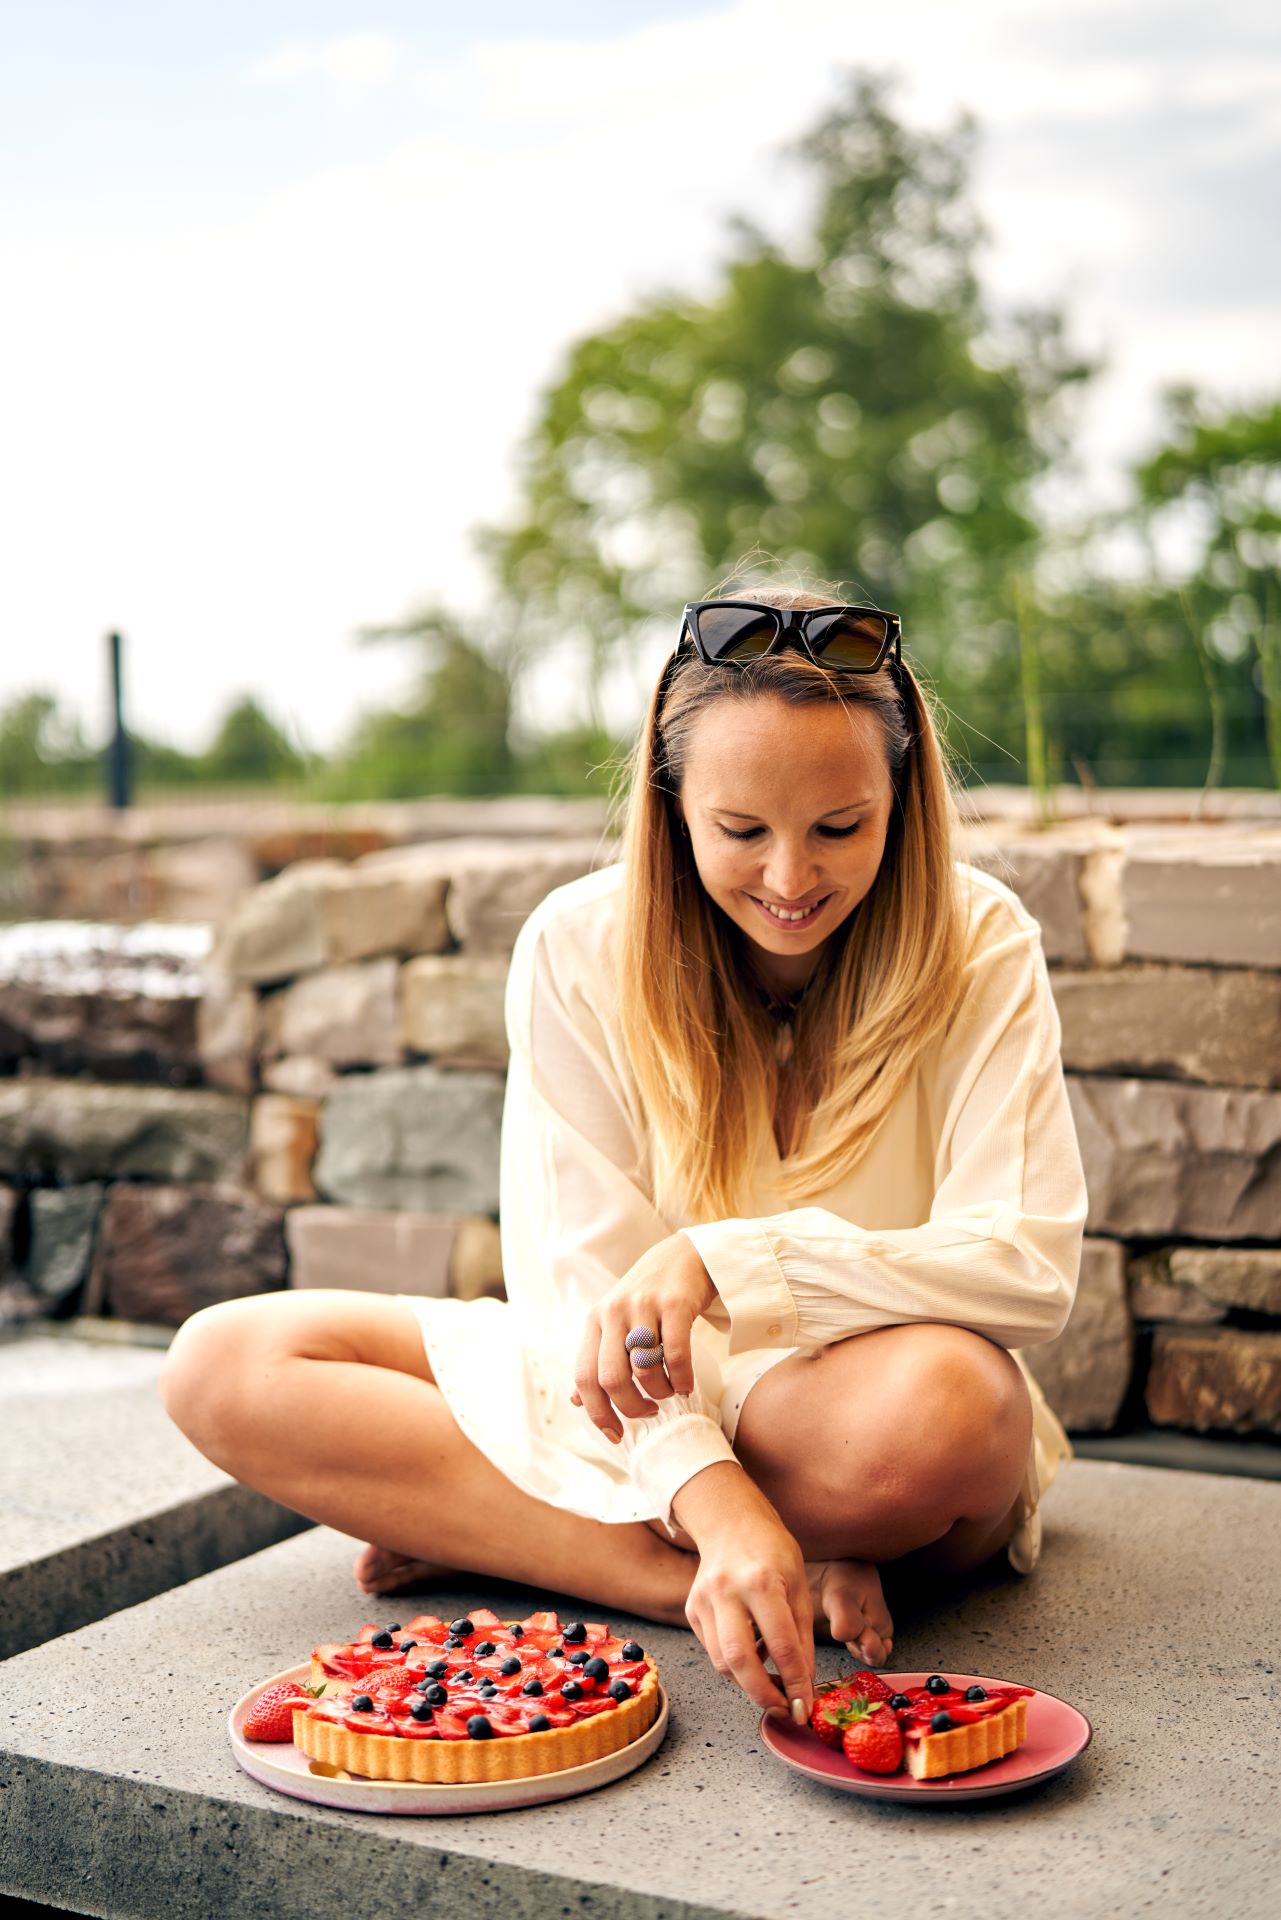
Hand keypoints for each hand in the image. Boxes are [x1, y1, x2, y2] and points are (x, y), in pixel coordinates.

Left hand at [570, 1233, 718, 1440]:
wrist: (684, 1255)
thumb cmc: (648, 1297)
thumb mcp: (614, 1322)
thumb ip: (597, 1358)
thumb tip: (577, 1401)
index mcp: (594, 1321)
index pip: (584, 1376)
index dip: (597, 1412)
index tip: (615, 1434)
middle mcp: (613, 1312)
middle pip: (611, 1378)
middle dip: (631, 1407)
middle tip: (649, 1412)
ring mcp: (643, 1306)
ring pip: (644, 1369)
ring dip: (660, 1392)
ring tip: (669, 1391)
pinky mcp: (674, 1303)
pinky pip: (676, 1354)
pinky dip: (681, 1378)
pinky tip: (685, 1383)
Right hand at [674, 1463, 813, 1719]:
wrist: (731, 1521)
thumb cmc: (772, 1551)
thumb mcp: (799, 1586)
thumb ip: (801, 1637)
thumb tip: (803, 1686)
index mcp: (760, 1582)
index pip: (781, 1645)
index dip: (796, 1683)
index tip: (805, 1707)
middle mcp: (726, 1591)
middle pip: (739, 1661)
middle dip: (763, 1695)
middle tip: (783, 1709)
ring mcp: (703, 1600)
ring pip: (722, 1662)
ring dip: (748, 1681)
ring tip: (772, 1680)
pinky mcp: (691, 1609)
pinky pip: (712, 1650)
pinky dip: (734, 1662)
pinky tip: (752, 1651)